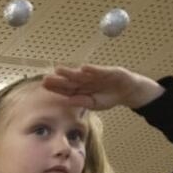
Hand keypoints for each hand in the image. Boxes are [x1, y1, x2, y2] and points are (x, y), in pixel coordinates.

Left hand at [42, 65, 162, 110]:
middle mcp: (87, 81)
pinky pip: (99, 71)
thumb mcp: (95, 104)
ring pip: (81, 74)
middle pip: (70, 80)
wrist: (128, 92)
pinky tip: (83, 68)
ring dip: (70, 72)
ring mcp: (96, 75)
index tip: (44, 85)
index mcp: (82, 89)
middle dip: (58, 79)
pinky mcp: (109, 72)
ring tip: (59, 70)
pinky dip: (92, 70)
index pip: (66, 89)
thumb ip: (82, 102)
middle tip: (46, 78)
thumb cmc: (109, 98)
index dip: (56, 87)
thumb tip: (67, 101)